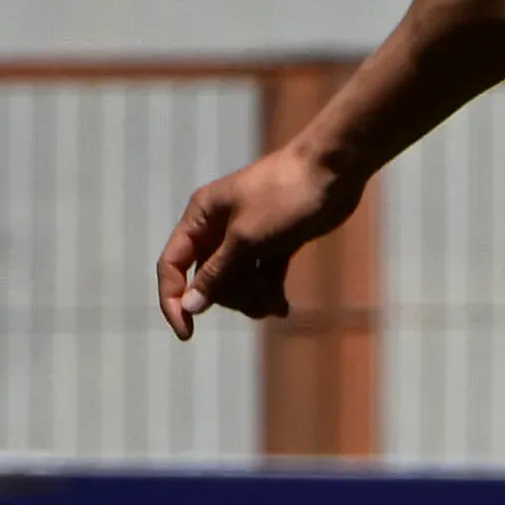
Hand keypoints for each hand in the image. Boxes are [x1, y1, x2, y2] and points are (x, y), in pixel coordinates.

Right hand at [157, 145, 358, 338]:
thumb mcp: (246, 238)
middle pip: (207, 282)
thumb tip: (189, 306)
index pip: (171, 266)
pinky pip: (260, 282)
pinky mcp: (273, 247)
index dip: (173, 300)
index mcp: (201, 218)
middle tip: (258, 288)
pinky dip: (269, 294)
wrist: (333, 172)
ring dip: (253, 297)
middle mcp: (218, 229)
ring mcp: (246, 239)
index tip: (188, 333)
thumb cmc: (284, 197)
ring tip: (276, 296)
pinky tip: (284, 306)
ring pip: (235, 286)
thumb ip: (216, 274)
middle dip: (231, 295)